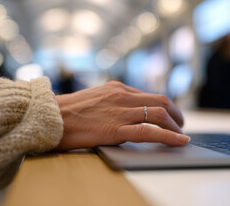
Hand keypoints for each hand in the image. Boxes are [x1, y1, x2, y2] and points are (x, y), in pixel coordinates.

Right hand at [55, 81, 189, 149]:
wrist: (48, 117)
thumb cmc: (68, 112)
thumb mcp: (95, 99)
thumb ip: (113, 103)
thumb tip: (127, 114)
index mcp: (117, 88)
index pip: (149, 95)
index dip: (165, 105)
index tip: (171, 114)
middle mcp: (122, 96)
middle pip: (161, 100)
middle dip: (176, 113)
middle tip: (181, 124)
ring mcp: (120, 111)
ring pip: (159, 114)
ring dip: (175, 126)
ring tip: (181, 135)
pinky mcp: (115, 128)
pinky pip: (149, 132)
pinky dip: (169, 136)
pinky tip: (179, 141)